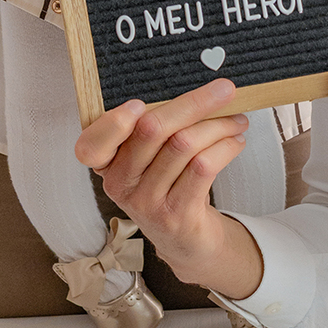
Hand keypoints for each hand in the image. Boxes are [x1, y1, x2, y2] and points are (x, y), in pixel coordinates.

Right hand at [75, 82, 265, 297]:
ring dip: (218, 126)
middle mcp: (120, 184)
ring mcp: (147, 203)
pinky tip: (235, 142)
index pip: (91, 146)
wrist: (184, 239)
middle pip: (152, 130)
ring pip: (184, 145)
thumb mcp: (148, 158)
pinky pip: (203, 167)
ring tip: (237, 121)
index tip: (137, 104)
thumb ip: (155, 126)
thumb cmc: (167, 183)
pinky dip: (225, 147)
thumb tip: (197, 88)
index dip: (112, 123)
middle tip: (224, 89)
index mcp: (107, 163)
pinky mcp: (176, 215)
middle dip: (194, 103)